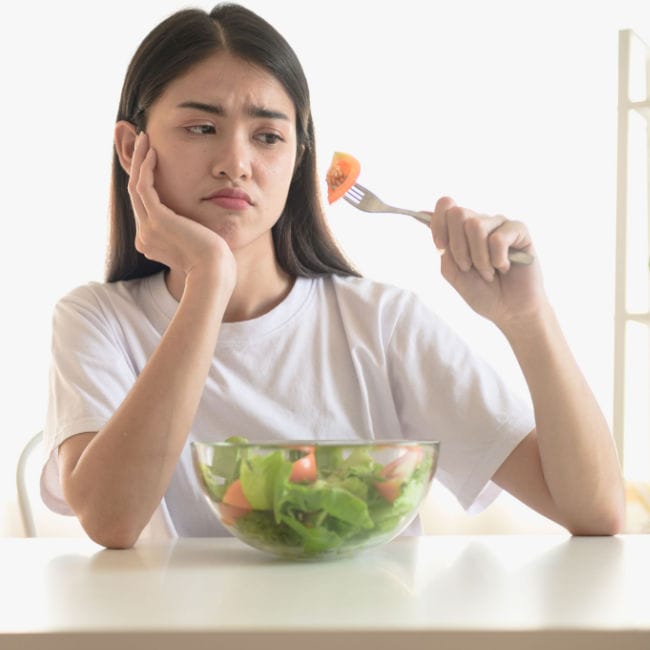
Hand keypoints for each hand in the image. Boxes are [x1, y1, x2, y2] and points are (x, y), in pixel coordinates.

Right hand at [128, 132, 235, 290]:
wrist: (214, 274)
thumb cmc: (216, 263)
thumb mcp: (200, 245)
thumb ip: (192, 234)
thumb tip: (198, 227)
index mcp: (152, 242)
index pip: (144, 207)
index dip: (145, 182)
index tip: (151, 162)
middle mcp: (144, 236)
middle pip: (134, 194)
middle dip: (137, 166)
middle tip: (143, 142)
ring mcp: (147, 229)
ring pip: (135, 186)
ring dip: (139, 160)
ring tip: (146, 138)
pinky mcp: (156, 220)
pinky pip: (144, 187)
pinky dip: (147, 167)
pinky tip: (154, 152)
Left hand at [430, 196, 546, 328]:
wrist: (510, 311)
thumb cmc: (483, 292)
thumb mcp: (453, 272)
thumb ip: (443, 246)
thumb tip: (426, 218)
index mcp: (461, 230)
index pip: (444, 206)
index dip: (438, 225)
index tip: (440, 248)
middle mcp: (480, 222)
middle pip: (457, 213)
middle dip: (458, 247)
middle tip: (469, 267)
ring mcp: (500, 224)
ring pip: (476, 226)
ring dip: (479, 258)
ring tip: (488, 272)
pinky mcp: (519, 230)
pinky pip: (498, 238)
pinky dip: (497, 259)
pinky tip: (505, 267)